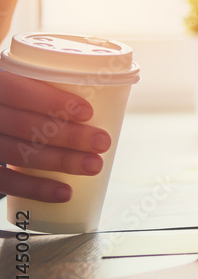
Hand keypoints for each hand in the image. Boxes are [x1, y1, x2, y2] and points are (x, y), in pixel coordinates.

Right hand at [0, 72, 111, 201]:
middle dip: (68, 136)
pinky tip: (65, 192)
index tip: (88, 112)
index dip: (50, 101)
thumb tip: (106, 92)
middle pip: (22, 125)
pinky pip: (4, 182)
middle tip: (102, 142)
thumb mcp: (23, 86)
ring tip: (94, 165)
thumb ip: (47, 86)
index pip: (15, 91)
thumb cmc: (17, 103)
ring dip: (60, 162)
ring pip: (17, 155)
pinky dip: (36, 189)